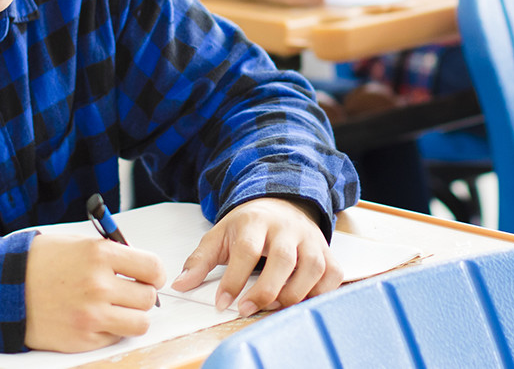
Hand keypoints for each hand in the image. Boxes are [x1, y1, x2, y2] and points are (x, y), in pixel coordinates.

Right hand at [23, 234, 164, 352]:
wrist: (4, 289)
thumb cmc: (40, 263)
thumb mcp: (78, 244)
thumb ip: (112, 255)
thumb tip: (141, 269)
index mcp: (100, 255)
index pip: (152, 268)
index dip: (154, 274)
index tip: (150, 278)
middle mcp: (98, 285)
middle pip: (148, 298)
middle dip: (141, 296)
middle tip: (126, 294)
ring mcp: (91, 315)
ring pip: (139, 323)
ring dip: (131, 317)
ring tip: (115, 310)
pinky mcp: (82, 338)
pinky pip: (115, 337)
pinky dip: (109, 331)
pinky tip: (92, 319)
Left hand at [172, 197, 339, 316]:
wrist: (282, 204)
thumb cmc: (249, 225)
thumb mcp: (219, 235)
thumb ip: (200, 260)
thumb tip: (180, 284)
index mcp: (256, 221)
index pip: (247, 249)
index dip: (235, 279)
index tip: (222, 302)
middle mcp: (287, 228)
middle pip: (282, 259)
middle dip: (265, 290)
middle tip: (246, 309)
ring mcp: (311, 239)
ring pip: (312, 268)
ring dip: (293, 294)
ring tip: (272, 306)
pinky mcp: (327, 251)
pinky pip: (332, 275)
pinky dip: (319, 293)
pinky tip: (299, 300)